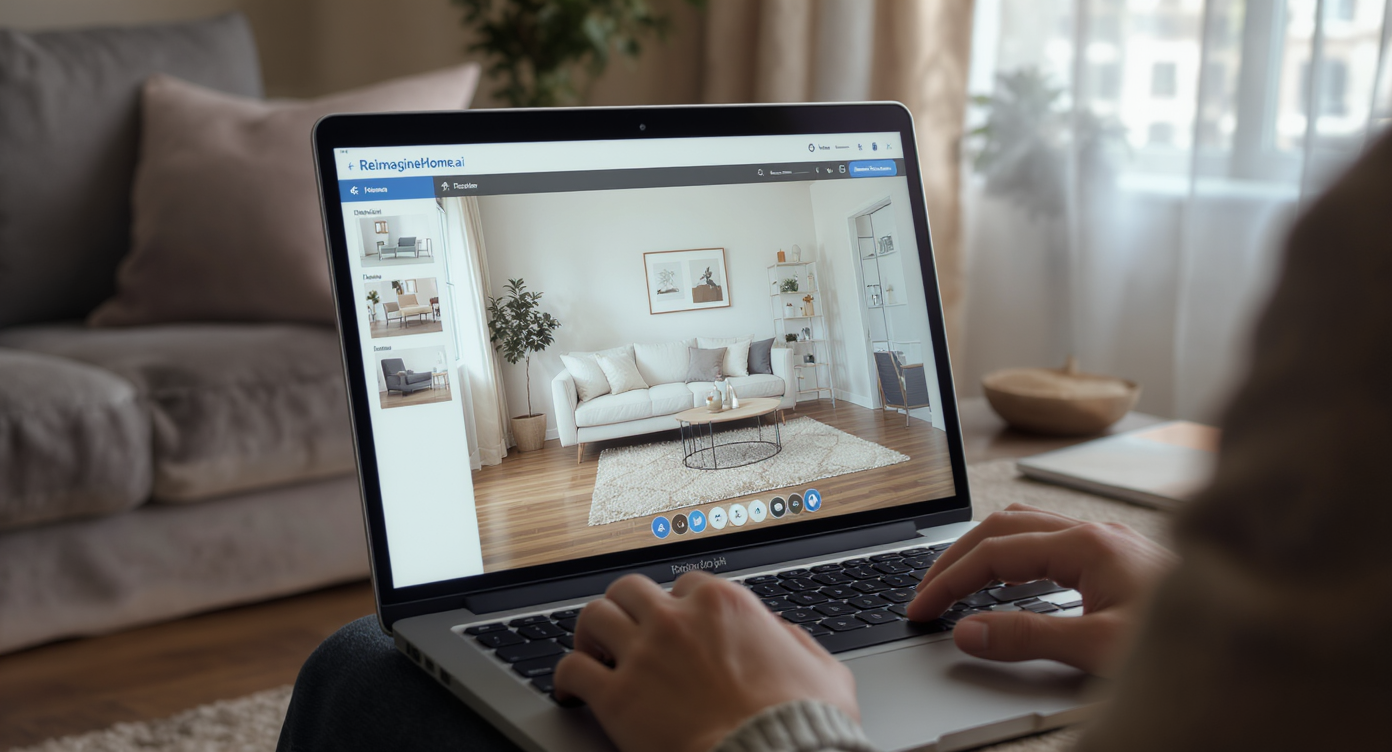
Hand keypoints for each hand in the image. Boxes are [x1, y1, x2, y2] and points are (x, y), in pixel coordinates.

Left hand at [554, 571, 858, 751]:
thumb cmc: (801, 725)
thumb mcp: (823, 672)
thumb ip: (797, 642)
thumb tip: (783, 634)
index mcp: (724, 604)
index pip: (685, 585)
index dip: (678, 608)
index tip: (674, 625)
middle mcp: (677, 619)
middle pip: (629, 589)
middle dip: (625, 609)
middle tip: (625, 631)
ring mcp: (643, 654)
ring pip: (593, 617)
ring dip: (589, 634)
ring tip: (592, 651)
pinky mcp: (618, 697)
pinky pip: (572, 670)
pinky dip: (565, 679)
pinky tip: (569, 691)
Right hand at [907, 503, 1175, 675]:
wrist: (1251, 634)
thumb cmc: (1188, 638)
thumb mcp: (1099, 647)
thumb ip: (1028, 637)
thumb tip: (968, 631)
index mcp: (1085, 543)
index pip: (994, 551)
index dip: (949, 580)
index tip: (922, 608)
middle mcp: (1093, 532)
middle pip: (1001, 527)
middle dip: (955, 559)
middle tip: (925, 595)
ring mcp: (1105, 540)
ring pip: (1023, 528)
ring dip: (982, 551)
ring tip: (955, 583)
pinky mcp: (1114, 556)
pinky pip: (1046, 541)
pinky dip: (1011, 557)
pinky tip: (1009, 583)